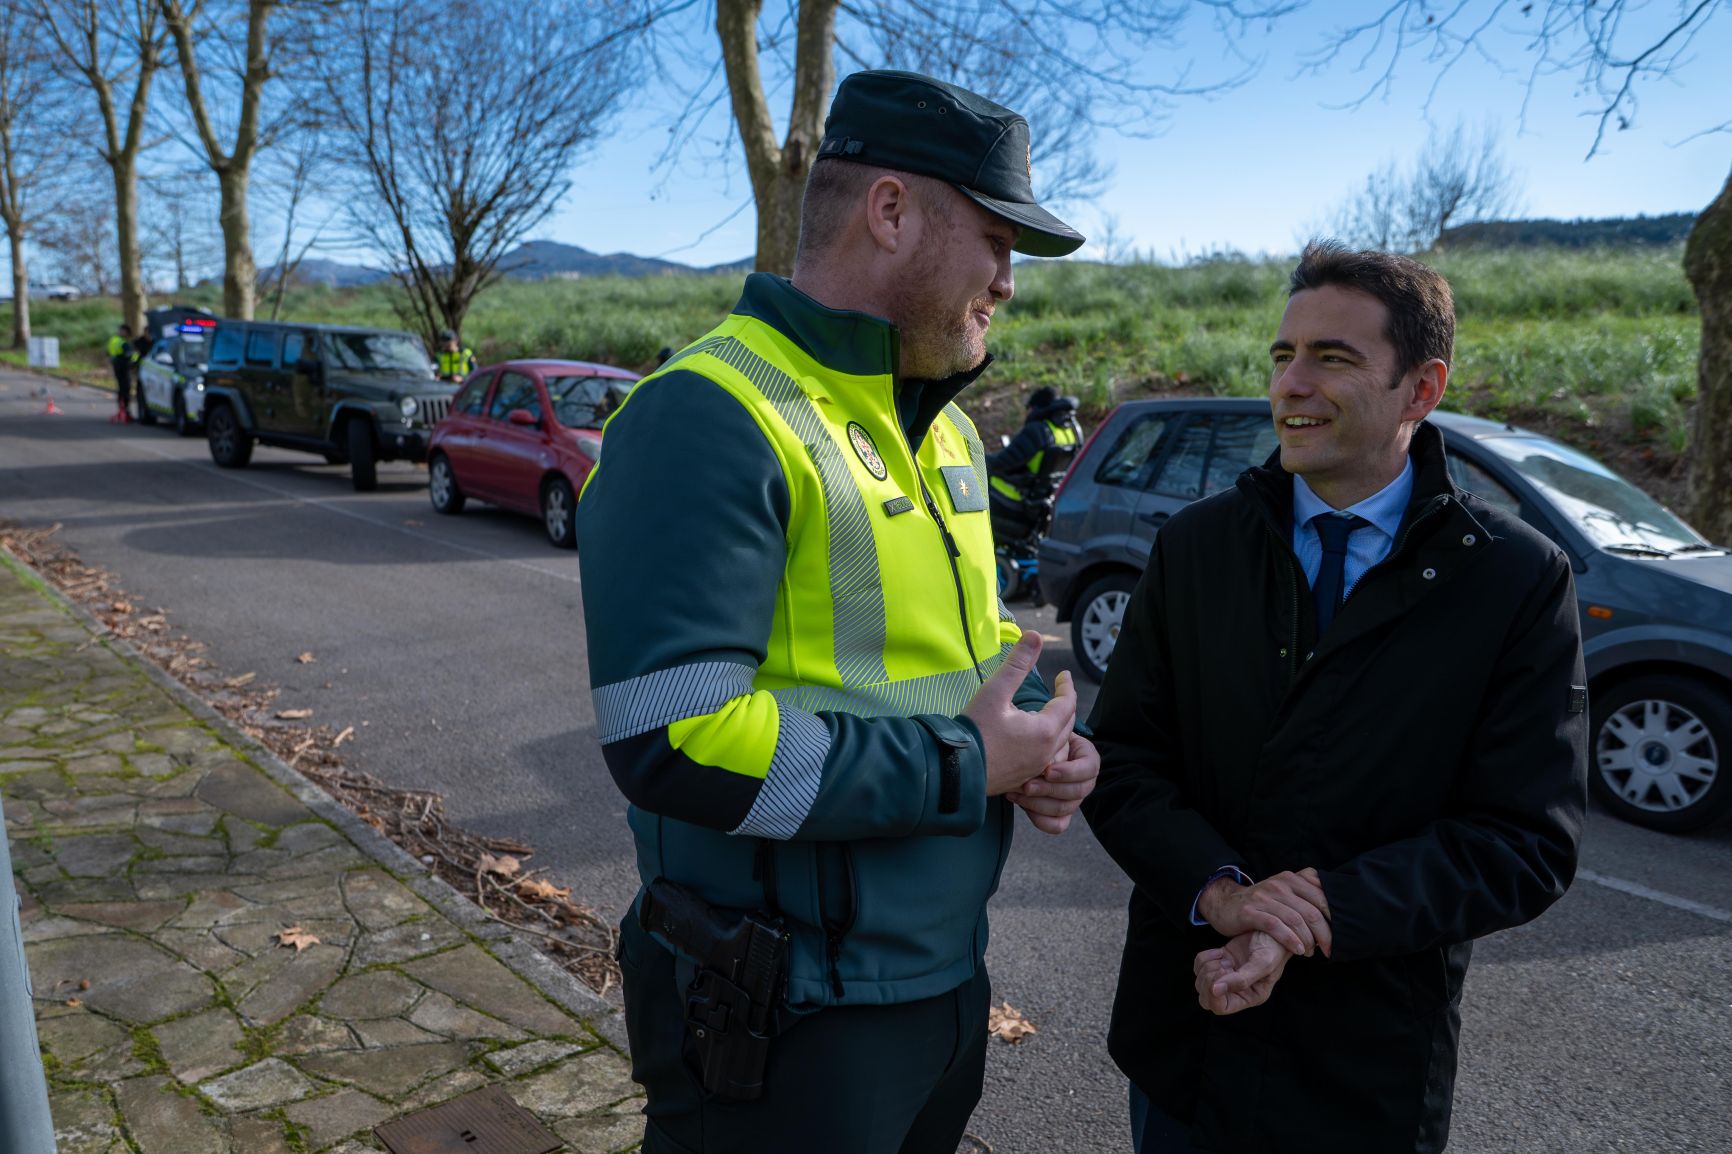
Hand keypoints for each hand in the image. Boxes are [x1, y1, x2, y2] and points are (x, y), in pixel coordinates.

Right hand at [965, 632, 1076, 797]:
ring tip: (1044, 713)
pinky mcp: (1024, 779)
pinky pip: (1045, 758)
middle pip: (1067, 724)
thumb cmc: (974, 730)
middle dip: (1065, 705)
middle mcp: (1046, 752)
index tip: (1063, 675)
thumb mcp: (995, 691)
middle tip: (1059, 692)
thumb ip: (1017, 663)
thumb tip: (1035, 635)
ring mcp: (1036, 769)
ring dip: (1056, 726)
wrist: (954, 770)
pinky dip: (1045, 744)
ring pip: (1058, 744)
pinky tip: (1030, 738)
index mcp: (1044, 730)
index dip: (1066, 686)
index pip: (1067, 703)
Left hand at [1009, 731, 1099, 834]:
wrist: (1024, 749)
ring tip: (1016, 793)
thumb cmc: (1036, 731)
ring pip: (1066, 808)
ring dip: (1039, 803)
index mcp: (1087, 755)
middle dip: (1050, 790)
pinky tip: (1022, 806)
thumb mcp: (1044, 726)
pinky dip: (1040, 819)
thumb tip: (1039, 724)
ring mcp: (1074, 798)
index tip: (1046, 770)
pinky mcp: (1061, 813)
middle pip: (1079, 791)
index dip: (1069, 772)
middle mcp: (1085, 779)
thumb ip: (1049, 730)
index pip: (1090, 767)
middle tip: (1027, 786)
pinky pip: (1057, 825)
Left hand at [1194, 930, 1290, 1014]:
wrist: (1274, 928)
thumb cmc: (1274, 948)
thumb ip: (1241, 980)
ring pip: (1201, 982)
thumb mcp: (1263, 964)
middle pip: (1206, 998)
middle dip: (1208, 980)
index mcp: (1250, 996)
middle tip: (1223, 965)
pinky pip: (1199, 966)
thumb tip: (1215, 991)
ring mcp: (1226, 976)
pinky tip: (1220, 952)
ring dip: (1207, 967)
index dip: (1214, 995)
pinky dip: (1205, 958)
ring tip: (1224, 958)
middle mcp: (1236, 990)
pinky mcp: (1220, 962)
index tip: (1223, 974)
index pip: (1220, 1008)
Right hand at [1197, 867, 1330, 958]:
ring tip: (1312, 952)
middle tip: (1329, 949)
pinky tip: (1299, 950)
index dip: (1333, 918)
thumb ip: (1305, 892)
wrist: (1225, 903)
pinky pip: (1276, 926)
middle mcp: (1279, 885)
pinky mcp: (1251, 912)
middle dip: (1324, 934)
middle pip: (1311, 911)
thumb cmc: (1261, 903)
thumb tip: (1334, 907)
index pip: (1321, 897)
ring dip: (1309, 940)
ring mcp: (1264, 898)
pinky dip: (1291, 940)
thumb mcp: (1283, 890)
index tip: (1338, 934)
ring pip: (1296, 920)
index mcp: (1291, 878)